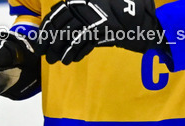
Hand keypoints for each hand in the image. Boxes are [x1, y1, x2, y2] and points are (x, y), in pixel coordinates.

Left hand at [39, 0, 164, 64]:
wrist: (143, 17)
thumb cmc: (120, 13)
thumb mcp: (96, 12)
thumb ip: (80, 17)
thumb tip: (59, 33)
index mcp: (80, 0)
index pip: (56, 14)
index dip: (46, 29)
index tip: (41, 42)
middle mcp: (84, 5)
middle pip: (61, 26)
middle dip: (51, 43)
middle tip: (46, 55)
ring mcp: (92, 16)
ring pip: (69, 35)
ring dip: (61, 50)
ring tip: (56, 60)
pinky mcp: (100, 28)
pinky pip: (83, 41)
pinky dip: (76, 52)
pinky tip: (72, 59)